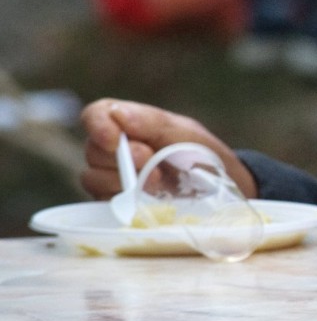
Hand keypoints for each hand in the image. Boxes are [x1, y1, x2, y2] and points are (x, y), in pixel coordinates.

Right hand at [80, 98, 256, 200]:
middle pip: (93, 150)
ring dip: (123, 181)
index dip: (97, 125)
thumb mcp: (187, 134)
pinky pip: (104, 203)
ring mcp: (111, 179)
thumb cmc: (202, 155)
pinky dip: (124, 201)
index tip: (113, 140)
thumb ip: (153, 122)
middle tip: (150, 160)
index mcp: (128, 125)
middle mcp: (113, 151)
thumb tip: (118, 115)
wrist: (220, 192)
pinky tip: (148, 199)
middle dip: (122, 157)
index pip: (96, 115)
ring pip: (93, 178)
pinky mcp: (115, 205)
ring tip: (157, 182)